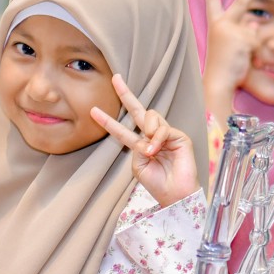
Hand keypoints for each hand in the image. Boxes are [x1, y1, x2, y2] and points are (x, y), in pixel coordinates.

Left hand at [91, 74, 199, 208]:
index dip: (108, 121)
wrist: (175, 195)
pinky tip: (156, 149)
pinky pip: (163, 129)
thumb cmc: (157, 183)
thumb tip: (146, 134)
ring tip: (150, 149)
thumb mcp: (138, 165)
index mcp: (140, 144)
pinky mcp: (180, 136)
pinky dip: (157, 138)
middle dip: (126, 94)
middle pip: (138, 110)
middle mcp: (153, 136)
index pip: (123, 129)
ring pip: (151, 116)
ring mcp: (167, 135)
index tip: (93, 111)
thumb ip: (136, 146)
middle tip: (115, 78)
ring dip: (148, 130)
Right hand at [201, 0, 264, 121]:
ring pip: (253, 33)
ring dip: (252, 47)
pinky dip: (256, 54)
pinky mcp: (243, 38)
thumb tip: (254, 22)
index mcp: (216, 24)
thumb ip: (243, 30)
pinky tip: (246, 61)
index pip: (212, 1)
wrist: (218, 81)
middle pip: (242, 2)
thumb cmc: (223, 66)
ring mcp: (233, 30)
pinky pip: (258, 43)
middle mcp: (223, 24)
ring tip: (240, 59)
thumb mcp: (231, 44)